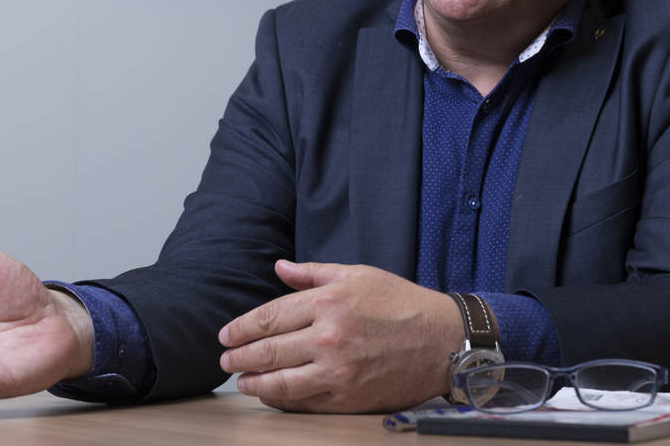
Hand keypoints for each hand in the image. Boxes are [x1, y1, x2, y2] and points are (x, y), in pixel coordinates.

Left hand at [218, 261, 462, 412]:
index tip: (226, 335)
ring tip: (243, 381)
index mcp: (329, 302)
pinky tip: (272, 394)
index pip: (269, 317)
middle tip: (226, 360)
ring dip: (254, 383)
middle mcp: (329, 337)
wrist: (443, 341)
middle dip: (240, 357)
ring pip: (279, 382)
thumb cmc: (402, 303)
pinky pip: (303, 401)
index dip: (241, 328)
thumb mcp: (358, 275)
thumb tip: (279, 267)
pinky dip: (281, 400)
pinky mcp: (347, 397)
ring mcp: (337, 371)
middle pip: (267, 350)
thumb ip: (313, 274)